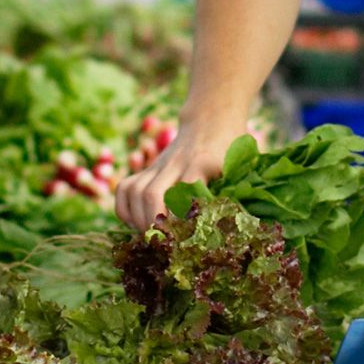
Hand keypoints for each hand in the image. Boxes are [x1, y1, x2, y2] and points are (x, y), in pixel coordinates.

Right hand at [113, 121, 242, 231]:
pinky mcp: (148, 169)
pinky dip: (125, 210)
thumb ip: (234, 192)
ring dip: (138, 219)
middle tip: (163, 243)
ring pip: (135, 191)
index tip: (185, 238)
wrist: (211, 120)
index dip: (182, 215)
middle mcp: (176, 163)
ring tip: (150, 236)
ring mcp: (159, 166)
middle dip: (153, 223)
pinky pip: (125, 189)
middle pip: (152, 194)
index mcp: (203, 162)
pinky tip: (137, 223)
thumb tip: (232, 229)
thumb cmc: (230, 150)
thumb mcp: (238, 167)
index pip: (187, 188)